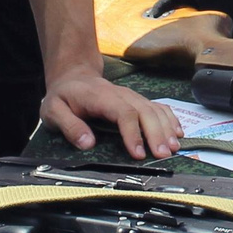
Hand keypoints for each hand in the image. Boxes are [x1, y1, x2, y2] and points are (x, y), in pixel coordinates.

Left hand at [40, 64, 182, 159]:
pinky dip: (171, 119)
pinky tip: (178, 132)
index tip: (138, 153)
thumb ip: (69, 125)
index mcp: (101, 97)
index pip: (123, 113)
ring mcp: (131, 96)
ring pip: (155, 109)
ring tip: (174, 148)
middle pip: (145, 111)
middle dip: (156, 133)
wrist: (73, 77)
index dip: (133, 133)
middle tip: (163, 154)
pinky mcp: (137, 101)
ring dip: (166, 128)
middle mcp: (121, 95)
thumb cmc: (63, 96)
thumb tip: (87, 142)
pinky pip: (158, 107)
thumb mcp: (53, 111)